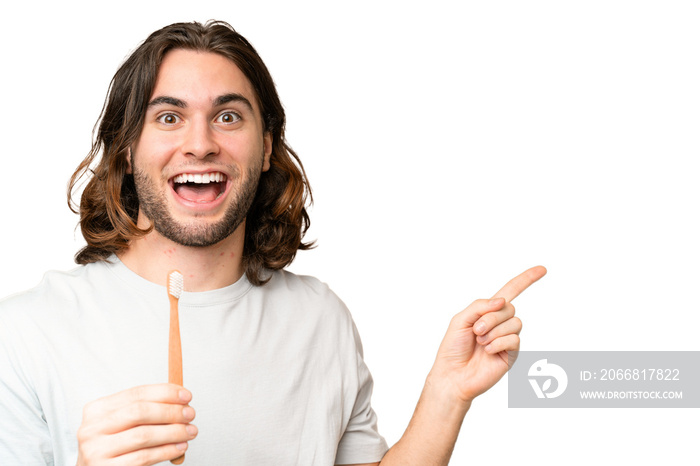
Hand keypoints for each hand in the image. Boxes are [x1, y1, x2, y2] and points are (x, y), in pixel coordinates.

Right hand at [76, 384, 196, 465]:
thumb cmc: (113, 447)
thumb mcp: (122, 424)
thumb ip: (145, 411)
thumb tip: (180, 402)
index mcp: (97, 410)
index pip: (136, 393)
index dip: (165, 392)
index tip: (186, 396)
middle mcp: (92, 428)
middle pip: (140, 412)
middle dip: (170, 412)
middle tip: (190, 414)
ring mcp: (97, 451)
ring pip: (144, 435)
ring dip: (173, 432)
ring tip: (190, 432)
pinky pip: (144, 457)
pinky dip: (166, 451)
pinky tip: (179, 447)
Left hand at [430, 266, 546, 403]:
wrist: (453, 375)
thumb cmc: (453, 348)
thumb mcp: (461, 319)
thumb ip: (480, 306)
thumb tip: (502, 300)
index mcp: (488, 312)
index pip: (510, 291)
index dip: (526, 280)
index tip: (542, 269)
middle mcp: (500, 323)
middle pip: (510, 308)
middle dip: (491, 318)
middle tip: (476, 331)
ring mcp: (507, 338)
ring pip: (515, 323)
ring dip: (494, 331)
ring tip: (480, 342)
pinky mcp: (512, 354)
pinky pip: (514, 339)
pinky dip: (499, 343)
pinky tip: (488, 351)